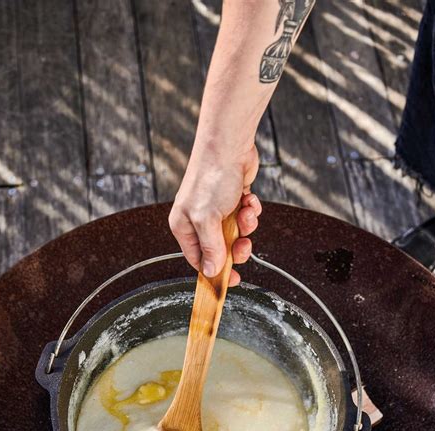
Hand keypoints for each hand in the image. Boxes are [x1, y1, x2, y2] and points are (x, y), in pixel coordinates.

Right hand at [168, 145, 261, 285]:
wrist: (228, 145)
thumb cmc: (211, 179)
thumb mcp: (208, 220)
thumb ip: (211, 249)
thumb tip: (210, 272)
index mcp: (184, 227)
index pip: (198, 260)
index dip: (215, 272)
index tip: (231, 280)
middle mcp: (198, 220)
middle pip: (220, 250)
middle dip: (236, 248)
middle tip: (244, 245)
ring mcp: (216, 211)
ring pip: (236, 234)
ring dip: (246, 226)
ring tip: (247, 212)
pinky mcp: (233, 201)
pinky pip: (245, 218)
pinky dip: (251, 211)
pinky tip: (249, 200)